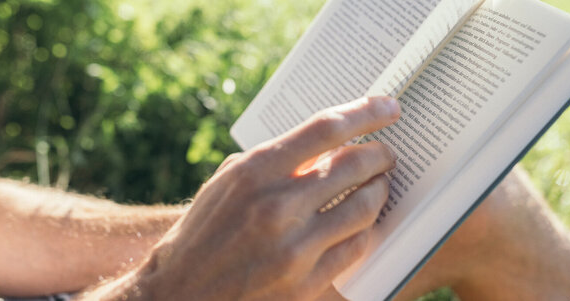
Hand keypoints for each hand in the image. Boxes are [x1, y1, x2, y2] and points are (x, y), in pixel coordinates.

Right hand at [120, 96, 399, 299]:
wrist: (182, 290)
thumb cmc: (207, 229)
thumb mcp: (230, 180)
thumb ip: (278, 161)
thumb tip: (329, 146)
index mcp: (256, 171)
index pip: (326, 129)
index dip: (366, 113)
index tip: (388, 107)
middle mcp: (277, 206)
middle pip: (355, 166)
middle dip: (381, 155)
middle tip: (387, 154)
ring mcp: (294, 248)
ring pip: (364, 208)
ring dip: (380, 192)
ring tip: (379, 186)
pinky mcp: (305, 283)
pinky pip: (356, 248)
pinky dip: (365, 230)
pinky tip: (363, 224)